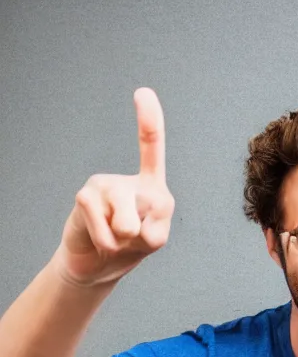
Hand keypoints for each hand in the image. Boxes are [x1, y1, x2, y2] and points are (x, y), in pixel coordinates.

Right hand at [55, 88, 174, 286]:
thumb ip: (151, 229)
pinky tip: (100, 239)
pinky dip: (106, 243)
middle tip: (131, 237)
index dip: (149, 122)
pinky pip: (104, 227)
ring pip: (127, 221)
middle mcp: (128, 180)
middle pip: (149, 205)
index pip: (152, 151)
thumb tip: (124, 225)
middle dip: (144, 233)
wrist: (99, 264)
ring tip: (115, 239)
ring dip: (123, 241)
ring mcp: (104, 186)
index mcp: (152, 185)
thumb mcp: (154, 239)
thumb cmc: (132, 246)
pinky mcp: (85, 197)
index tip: (142, 93)